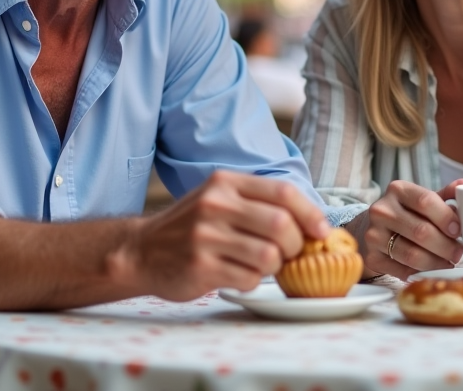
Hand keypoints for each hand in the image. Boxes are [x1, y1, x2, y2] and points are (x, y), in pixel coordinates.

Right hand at [117, 170, 328, 300]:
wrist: (141, 250)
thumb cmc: (192, 226)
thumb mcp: (219, 198)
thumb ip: (258, 203)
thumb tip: (313, 222)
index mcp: (226, 182)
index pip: (283, 193)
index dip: (310, 213)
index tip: (321, 231)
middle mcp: (216, 205)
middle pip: (282, 225)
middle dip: (295, 245)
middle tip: (289, 253)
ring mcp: (206, 236)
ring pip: (269, 256)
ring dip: (275, 266)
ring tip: (261, 264)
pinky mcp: (200, 266)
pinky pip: (249, 278)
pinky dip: (253, 281)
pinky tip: (238, 273)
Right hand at [350, 179, 462, 279]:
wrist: (371, 228)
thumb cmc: (405, 213)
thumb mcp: (421, 200)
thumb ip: (444, 194)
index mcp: (398, 190)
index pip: (425, 201)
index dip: (446, 217)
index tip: (458, 230)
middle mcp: (382, 210)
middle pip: (421, 231)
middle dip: (446, 246)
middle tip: (459, 252)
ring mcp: (374, 235)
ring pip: (413, 255)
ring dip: (437, 262)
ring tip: (448, 262)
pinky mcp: (372, 257)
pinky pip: (403, 271)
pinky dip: (421, 272)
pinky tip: (430, 269)